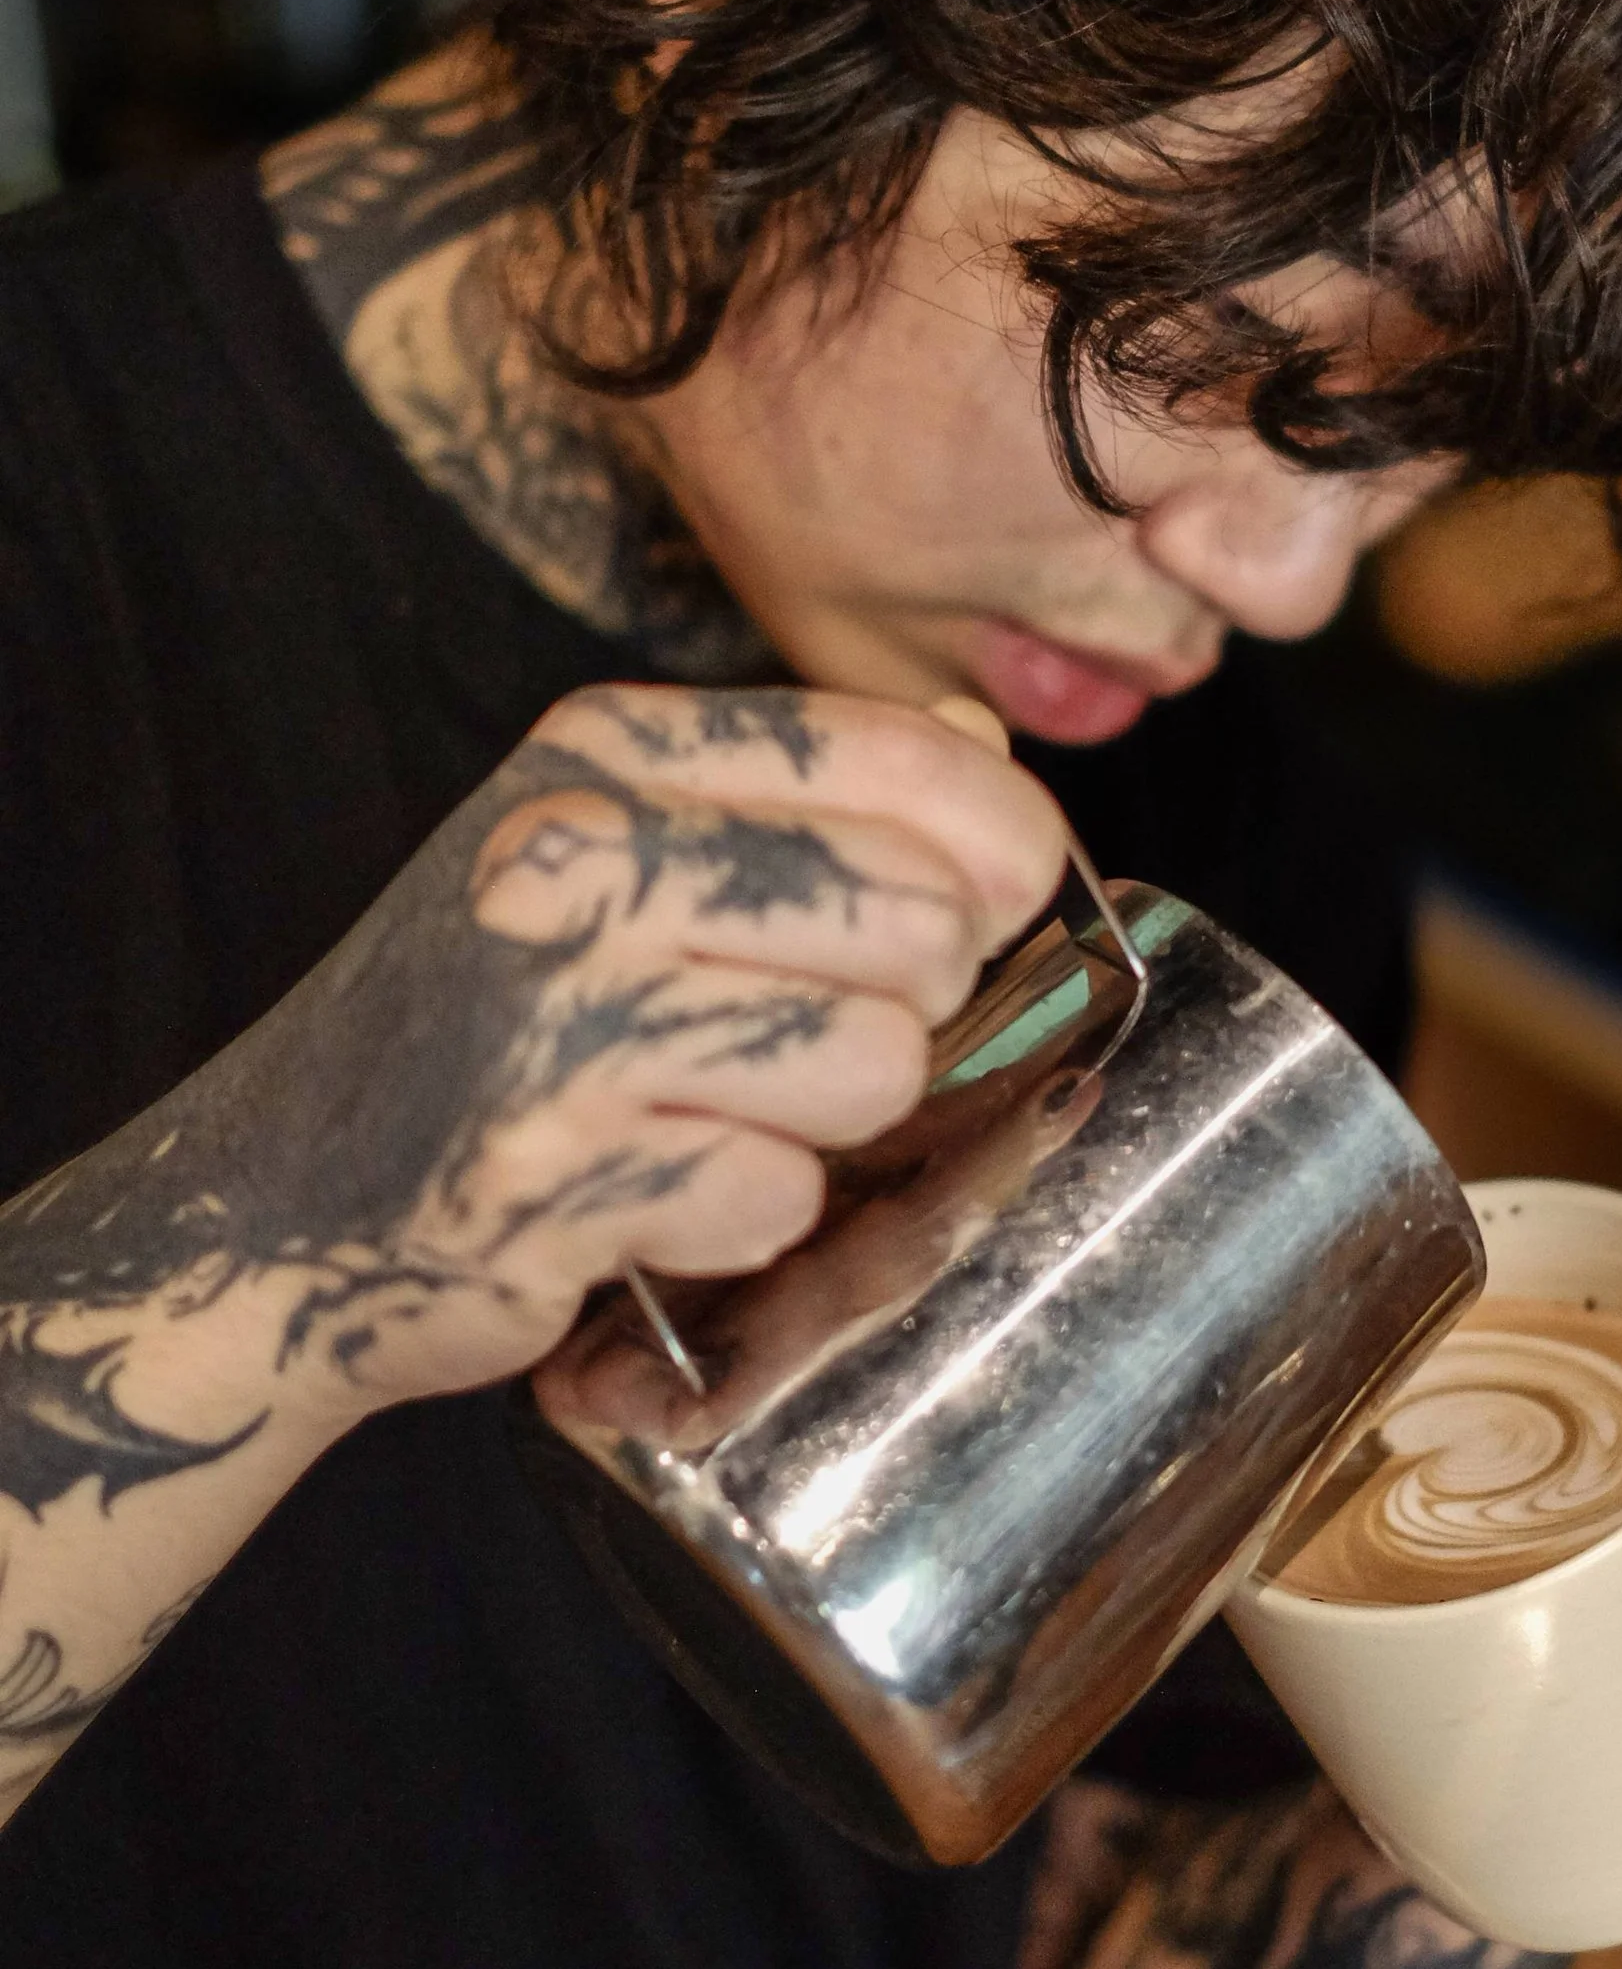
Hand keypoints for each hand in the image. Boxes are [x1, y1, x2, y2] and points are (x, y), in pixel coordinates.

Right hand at [0, 685, 1065, 1447]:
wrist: (274, 1205)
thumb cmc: (489, 1023)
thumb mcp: (617, 853)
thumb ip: (803, 796)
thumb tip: (988, 757)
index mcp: (602, 753)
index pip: (895, 753)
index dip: (1000, 845)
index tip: (997, 904)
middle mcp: (568, 859)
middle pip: (918, 917)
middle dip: (914, 998)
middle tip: (818, 1029)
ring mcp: (552, 1019)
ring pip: (876, 1060)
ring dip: (835, 1117)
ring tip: (731, 1111)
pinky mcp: (551, 1175)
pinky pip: (781, 1194)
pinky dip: (747, 1215)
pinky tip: (662, 1193)